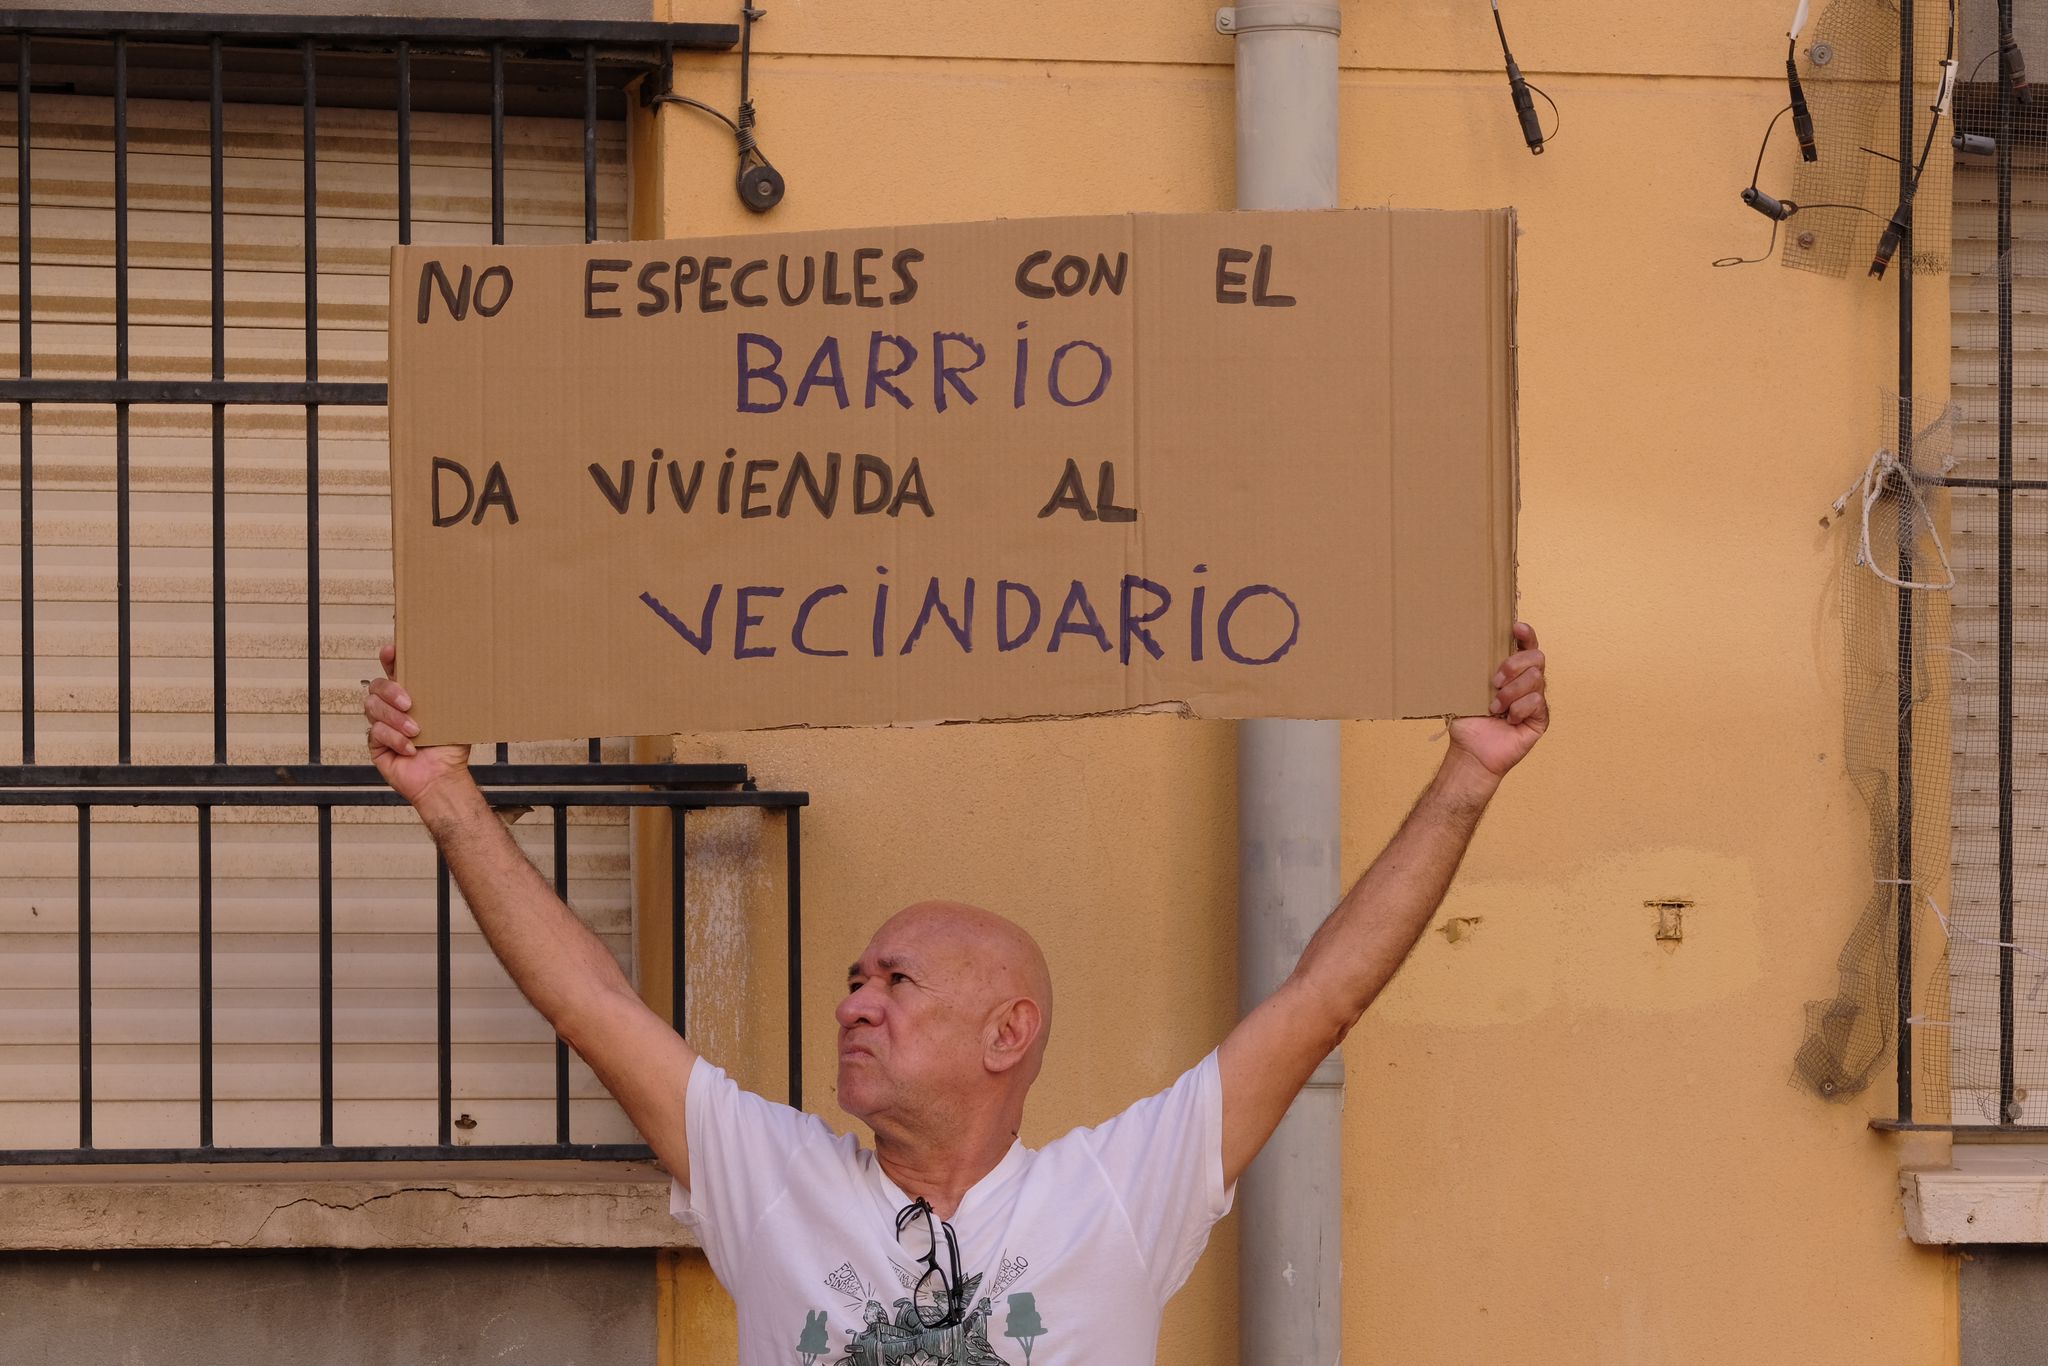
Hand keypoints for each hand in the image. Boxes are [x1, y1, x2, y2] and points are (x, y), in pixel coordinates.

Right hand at [365, 643, 472, 806]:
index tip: (390, 651)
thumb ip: (452, 694)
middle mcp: (393, 708)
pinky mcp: (375, 744)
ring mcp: (382, 724)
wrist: (443, 778)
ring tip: (416, 731)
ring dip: (395, 719)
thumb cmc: (450, 748)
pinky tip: (410, 748)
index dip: (389, 658)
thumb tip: (468, 669)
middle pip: (376, 686)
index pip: (394, 670)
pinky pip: (375, 732)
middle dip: (390, 691)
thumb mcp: (455, 716)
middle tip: (409, 703)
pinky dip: (395, 739)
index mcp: (411, 696)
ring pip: (372, 707)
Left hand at [1447, 622, 1546, 778]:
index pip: (1526, 646)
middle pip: (1536, 657)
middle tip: (1494, 682)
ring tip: (1494, 708)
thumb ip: (1474, 668)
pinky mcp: (1540, 718)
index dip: (1526, 634)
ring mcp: (1535, 700)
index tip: (1516, 628)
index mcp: (1511, 672)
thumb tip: (1463, 642)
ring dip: (1510, 693)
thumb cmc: (1468, 719)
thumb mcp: (1467, 688)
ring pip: (1535, 679)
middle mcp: (1526, 682)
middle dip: (1514, 665)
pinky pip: (1537, 701)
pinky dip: (1518, 709)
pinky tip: (1508, 719)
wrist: (1471, 750)